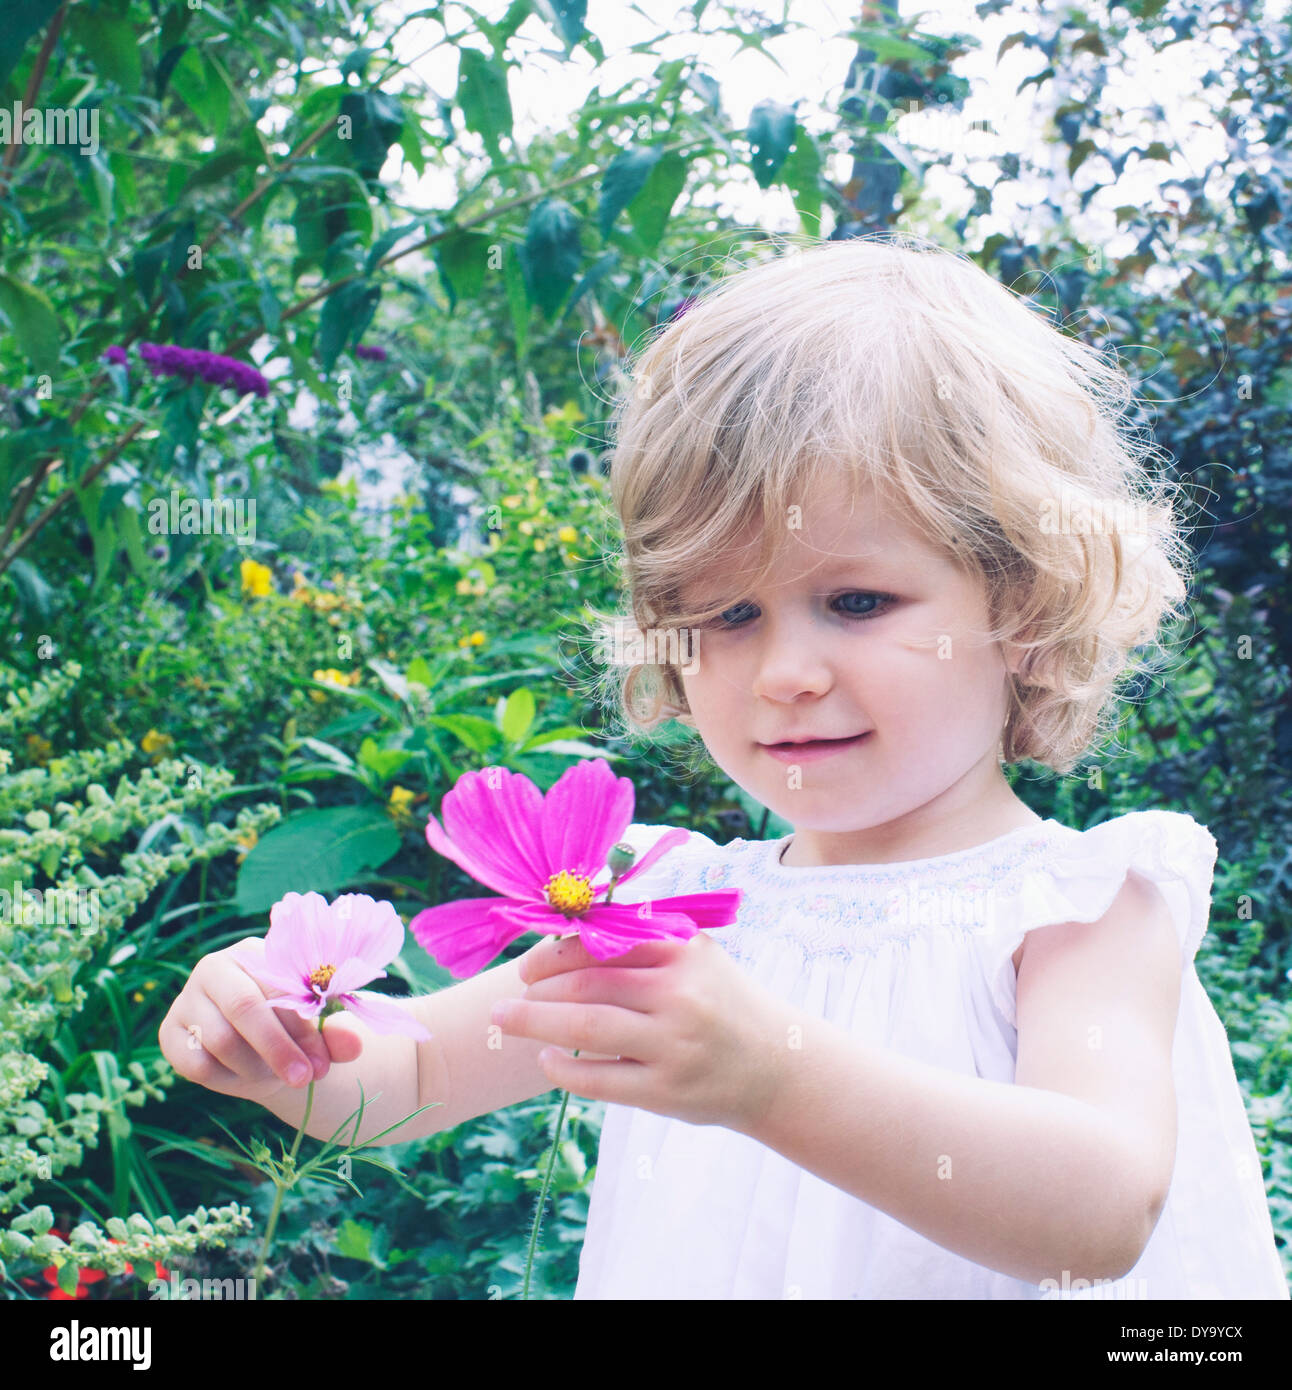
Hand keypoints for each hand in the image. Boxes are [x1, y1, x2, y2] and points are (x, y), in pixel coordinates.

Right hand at [158, 936, 362, 1102]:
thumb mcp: (322, 1033)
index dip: (300, 1026)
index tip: (322, 1061)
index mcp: (256, 952)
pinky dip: (224, 1079)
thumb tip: (353, 1043)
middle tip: (303, 1079)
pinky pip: (194, 1062)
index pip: (277, 984)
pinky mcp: (169, 1033)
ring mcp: (187, 998)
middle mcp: (216, 967)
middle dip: (277, 1049)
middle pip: (244, 1007)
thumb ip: (338, 1035)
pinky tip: (243, 1076)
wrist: (265, 1054)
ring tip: (275, 1075)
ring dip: (254, 1067)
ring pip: (220, 1039)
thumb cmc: (296, 1033)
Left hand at [495, 930, 791, 1131]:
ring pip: (585, 1027)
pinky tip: (546, 1058)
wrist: (776, 1065)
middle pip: (586, 984)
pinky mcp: (666, 1090)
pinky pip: (597, 1078)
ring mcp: (673, 1045)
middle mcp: (679, 994)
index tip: (529, 962)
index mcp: (683, 951)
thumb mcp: (695, 956)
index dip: (555, 950)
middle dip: (537, 987)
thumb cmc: (720, 1002)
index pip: (603, 941)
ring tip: (507, 1019)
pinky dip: (562, 1068)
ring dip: (535, 1021)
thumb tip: (563, 932)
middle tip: (512, 991)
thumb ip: (642, 940)